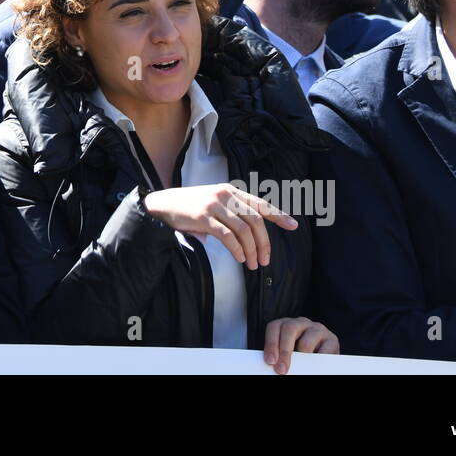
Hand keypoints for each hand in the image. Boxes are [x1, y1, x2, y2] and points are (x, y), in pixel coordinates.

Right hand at [143, 183, 297, 269]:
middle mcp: (226, 196)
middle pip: (256, 221)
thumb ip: (232, 213)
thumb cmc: (190, 207)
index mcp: (231, 191)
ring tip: (253, 264)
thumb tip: (251, 234)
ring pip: (244, 230)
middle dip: (264, 243)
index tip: (293, 226)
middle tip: (265, 260)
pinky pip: (228, 236)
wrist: (162, 205)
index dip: (279, 215)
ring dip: (252, 250)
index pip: (261, 204)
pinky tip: (240, 258)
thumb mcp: (214, 203)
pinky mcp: (204, 218)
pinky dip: (237, 250)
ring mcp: (215, 206)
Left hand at [263, 317, 338, 373]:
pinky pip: (324, 351)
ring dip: (302, 358)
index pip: (275, 327)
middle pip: (289, 329)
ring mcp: (317, 329)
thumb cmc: (300, 357)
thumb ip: (280, 355)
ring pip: (306, 342)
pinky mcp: (332, 339)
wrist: (323, 360)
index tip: (270, 361)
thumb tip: (275, 366)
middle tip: (281, 369)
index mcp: (287, 324)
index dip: (271, 343)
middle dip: (284, 351)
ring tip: (302, 368)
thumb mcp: (289, 353)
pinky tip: (315, 366)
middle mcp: (301, 322)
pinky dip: (318, 361)